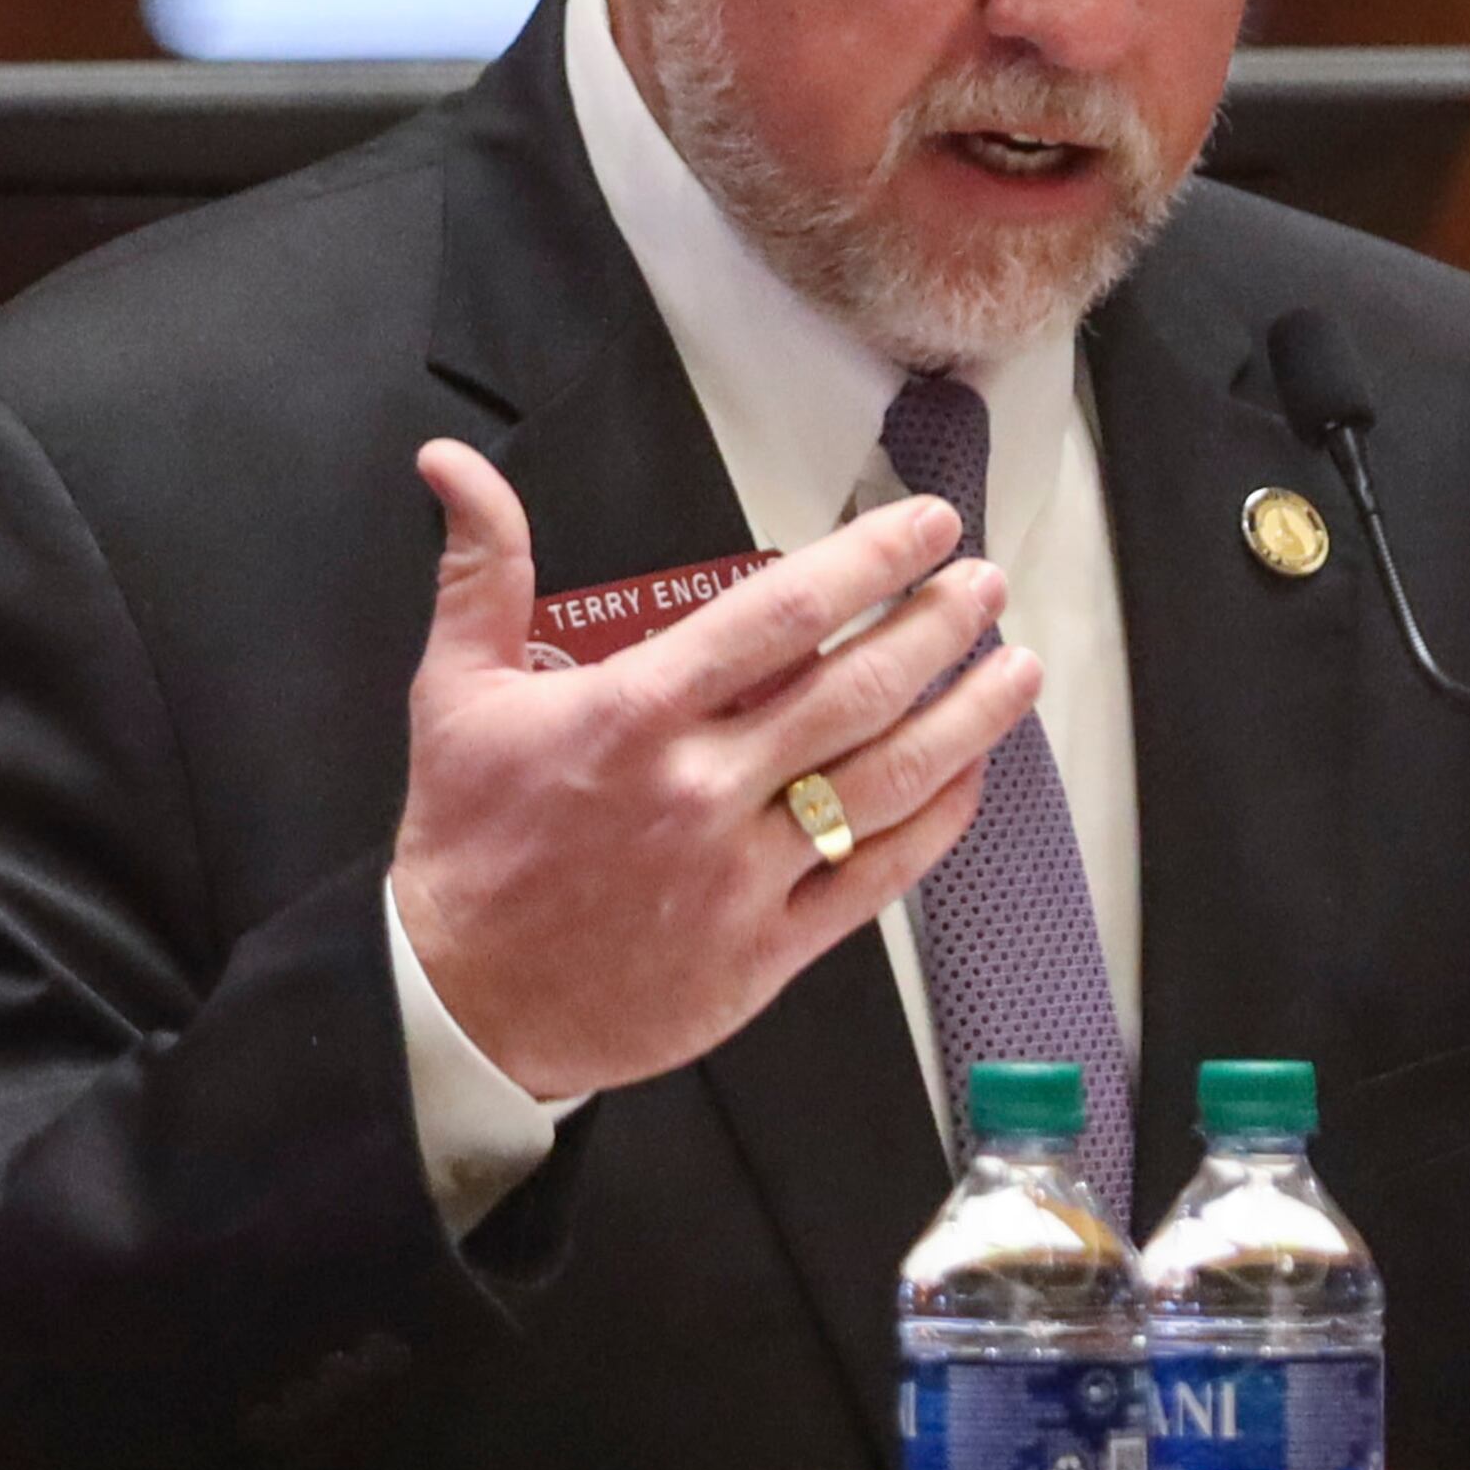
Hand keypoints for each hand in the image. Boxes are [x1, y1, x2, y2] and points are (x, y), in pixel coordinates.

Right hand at [389, 439, 1037, 1101]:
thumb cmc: (467, 846)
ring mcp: (742, 875)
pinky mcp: (765, 951)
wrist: (458, 1004)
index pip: (783, 613)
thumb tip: (453, 466)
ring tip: (1016, 669)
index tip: (924, 527)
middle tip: (986, 585)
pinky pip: (876, 878)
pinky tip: (970, 775)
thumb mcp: (455, 692)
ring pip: (887, 781)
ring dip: (967, 718)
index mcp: (636, 714)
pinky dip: (935, 821)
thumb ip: (481, 569)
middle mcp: (702, 789)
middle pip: (857, 690)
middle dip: (938, 626)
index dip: (869, 560)